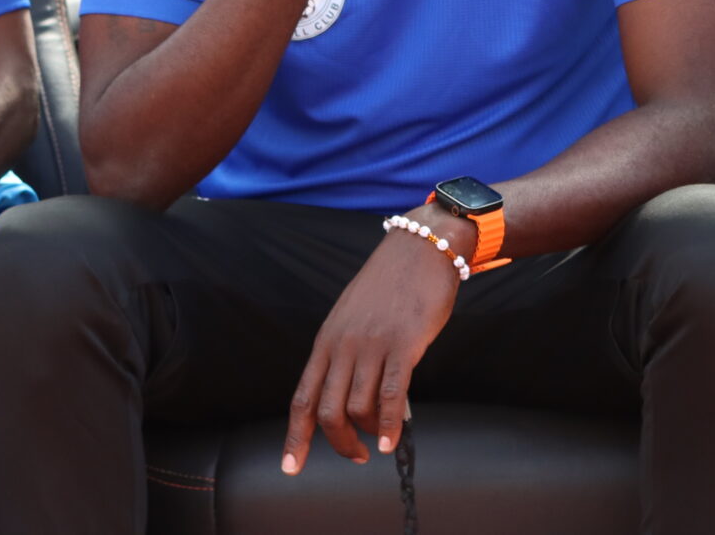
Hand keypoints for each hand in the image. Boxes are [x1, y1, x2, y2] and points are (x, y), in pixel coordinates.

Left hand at [282, 211, 464, 472]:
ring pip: (357, 407)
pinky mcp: (404, 344)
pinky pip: (392, 395)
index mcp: (326, 341)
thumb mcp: (354, 316)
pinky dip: (390, 424)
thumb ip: (349, 353)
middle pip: (327, 412)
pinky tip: (394, 439)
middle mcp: (343, 347)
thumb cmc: (391, 282)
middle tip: (356, 455)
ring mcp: (372, 346)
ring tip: (381, 439)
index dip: (295, 438)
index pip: (302, 399)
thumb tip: (359, 394)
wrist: (422, 246)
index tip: (293, 468)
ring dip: (369, 433)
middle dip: (340, 443)